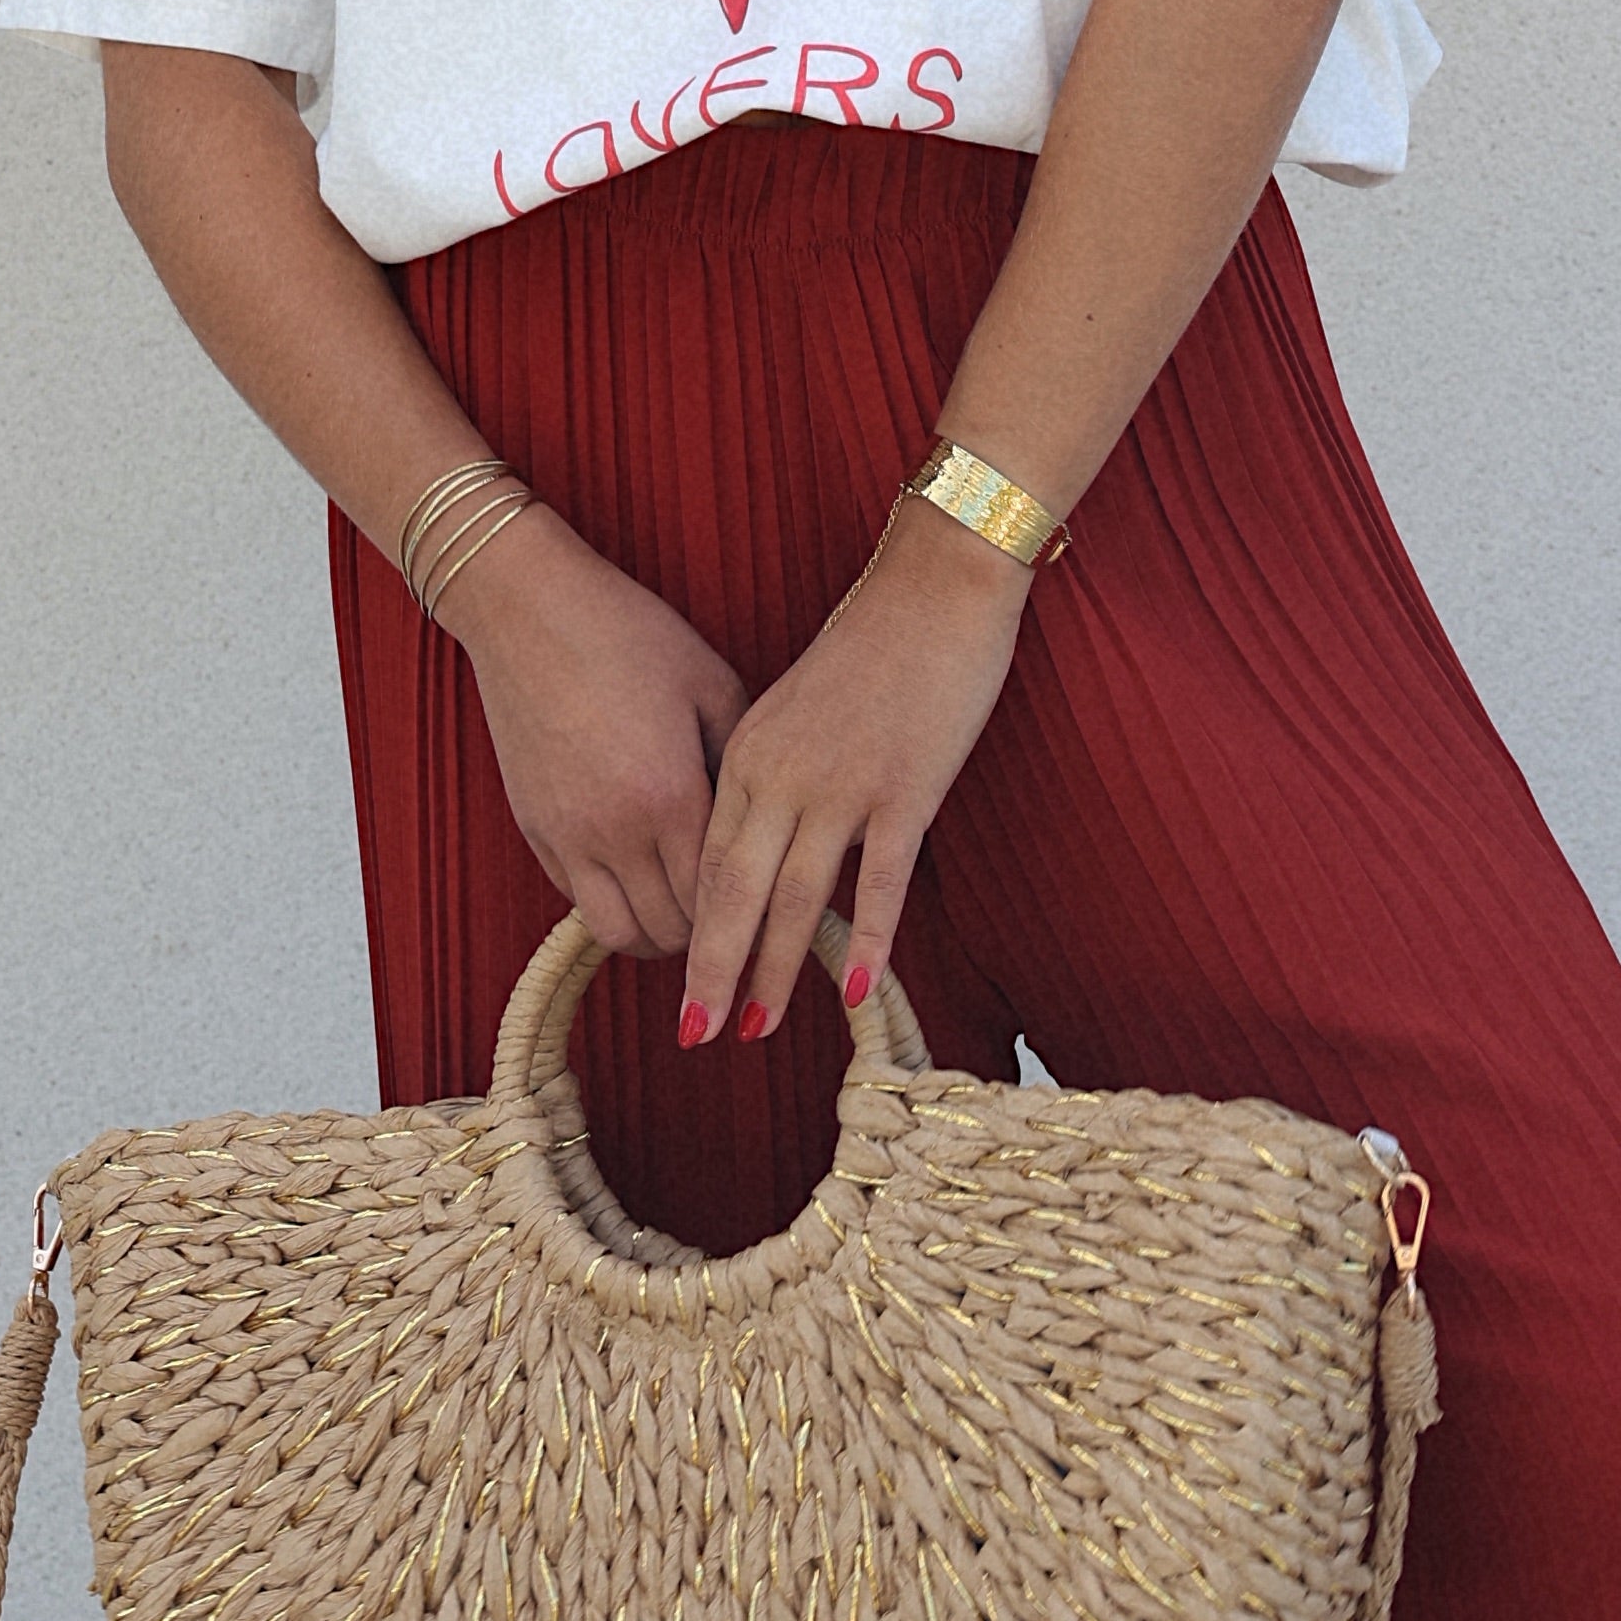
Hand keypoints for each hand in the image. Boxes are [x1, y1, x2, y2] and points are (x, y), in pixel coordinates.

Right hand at [445, 510, 749, 956]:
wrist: (527, 609)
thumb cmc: (629, 634)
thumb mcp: (713, 686)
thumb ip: (743, 763)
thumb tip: (772, 816)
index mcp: (672, 795)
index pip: (722, 899)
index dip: (753, 914)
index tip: (777, 913)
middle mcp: (615, 830)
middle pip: (673, 931)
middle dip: (710, 935)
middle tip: (738, 917)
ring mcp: (568, 836)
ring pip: (620, 933)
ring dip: (658, 933)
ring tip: (683, 910)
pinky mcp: (534, 830)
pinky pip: (577, 901)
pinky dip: (613, 905)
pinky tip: (638, 877)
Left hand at [680, 503, 1028, 1040]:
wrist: (934, 583)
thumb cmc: (873, 641)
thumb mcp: (795, 704)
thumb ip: (774, 768)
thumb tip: (767, 834)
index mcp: (748, 753)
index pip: (708, 858)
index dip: (694, 927)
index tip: (685, 979)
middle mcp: (782, 776)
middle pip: (735, 893)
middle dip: (712, 970)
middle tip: (692, 1036)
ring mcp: (843, 785)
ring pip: (798, 898)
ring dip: (775, 971)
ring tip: (754, 1030)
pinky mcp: (905, 789)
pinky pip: (880, 880)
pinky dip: (868, 940)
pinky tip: (857, 993)